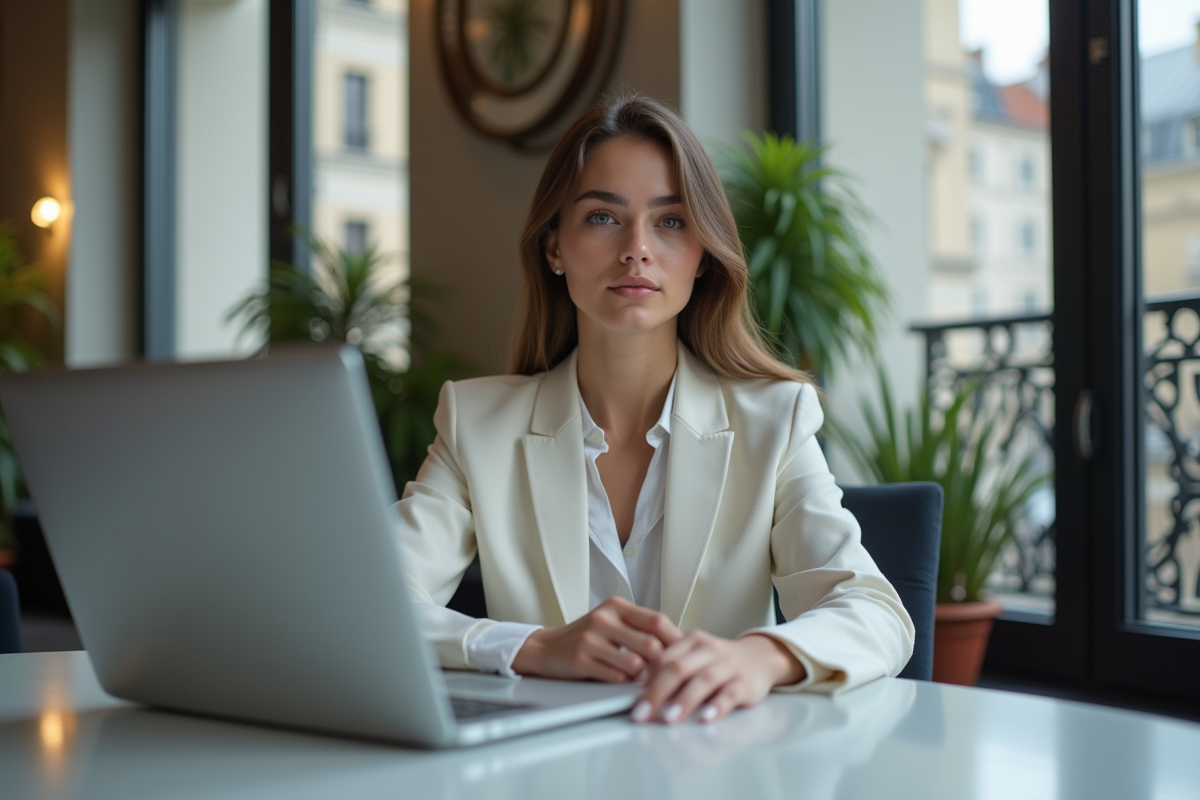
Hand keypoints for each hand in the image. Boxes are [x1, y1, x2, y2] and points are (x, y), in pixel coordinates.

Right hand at [512, 596, 682, 681]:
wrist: (545, 648)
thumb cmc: (586, 638)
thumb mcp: (612, 623)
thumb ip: (639, 629)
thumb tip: (679, 645)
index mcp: (616, 606)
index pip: (657, 621)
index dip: (676, 640)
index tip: (685, 655)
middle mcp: (603, 618)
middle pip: (651, 644)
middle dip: (663, 664)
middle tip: (669, 676)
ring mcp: (590, 639)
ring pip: (635, 664)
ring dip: (644, 677)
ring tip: (646, 681)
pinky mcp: (580, 660)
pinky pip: (615, 677)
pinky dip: (624, 684)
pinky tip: (623, 683)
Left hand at [631, 632, 804, 724]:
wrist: (760, 657)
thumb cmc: (719, 661)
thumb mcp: (694, 656)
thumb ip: (670, 667)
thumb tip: (640, 689)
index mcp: (691, 641)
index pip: (663, 658)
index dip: (646, 680)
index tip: (632, 700)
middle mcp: (709, 649)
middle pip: (678, 668)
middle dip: (657, 692)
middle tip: (642, 714)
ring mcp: (728, 665)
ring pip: (704, 680)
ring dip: (684, 700)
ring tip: (669, 718)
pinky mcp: (745, 683)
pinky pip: (730, 693)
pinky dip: (717, 706)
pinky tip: (706, 718)